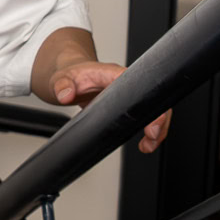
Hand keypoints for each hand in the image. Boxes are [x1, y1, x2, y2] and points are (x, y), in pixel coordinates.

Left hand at [46, 61, 171, 154]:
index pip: (139, 85)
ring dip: (156, 128)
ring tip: (148, 145)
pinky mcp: (126, 106)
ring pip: (152, 110)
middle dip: (158, 119)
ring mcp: (128, 96)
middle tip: (151, 137)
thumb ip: (62, 85)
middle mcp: (126, 84)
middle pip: (152, 98)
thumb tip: (66, 95)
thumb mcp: (61, 78)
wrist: (70, 76)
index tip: (148, 120)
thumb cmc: (70, 75)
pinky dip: (148, 131)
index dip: (147, 101)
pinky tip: (144, 143)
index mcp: (115, 74)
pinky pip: (144, 117)